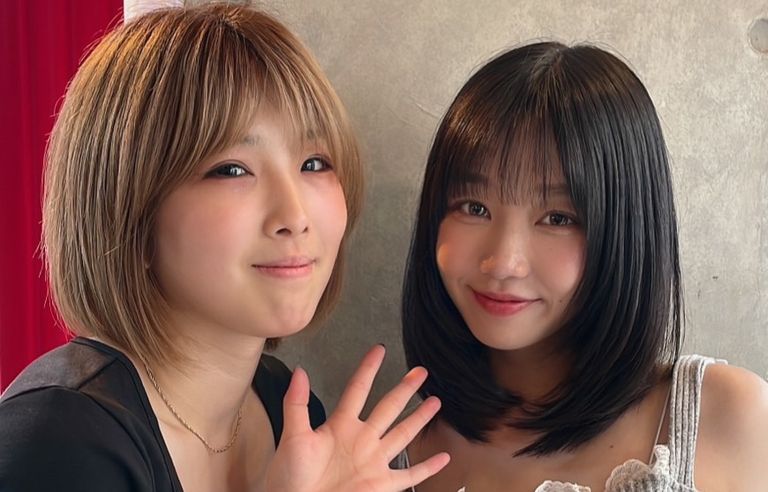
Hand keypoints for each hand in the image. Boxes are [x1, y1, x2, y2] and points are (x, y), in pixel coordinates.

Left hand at [263, 345, 448, 491]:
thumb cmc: (288, 477)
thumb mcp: (293, 436)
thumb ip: (297, 404)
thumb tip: (299, 372)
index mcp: (340, 426)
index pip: (358, 389)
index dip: (368, 369)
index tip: (379, 350)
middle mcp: (361, 440)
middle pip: (389, 408)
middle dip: (405, 389)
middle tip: (420, 371)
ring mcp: (373, 462)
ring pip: (403, 435)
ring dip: (419, 419)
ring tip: (435, 402)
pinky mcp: (381, 485)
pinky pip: (410, 476)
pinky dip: (427, 468)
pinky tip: (442, 458)